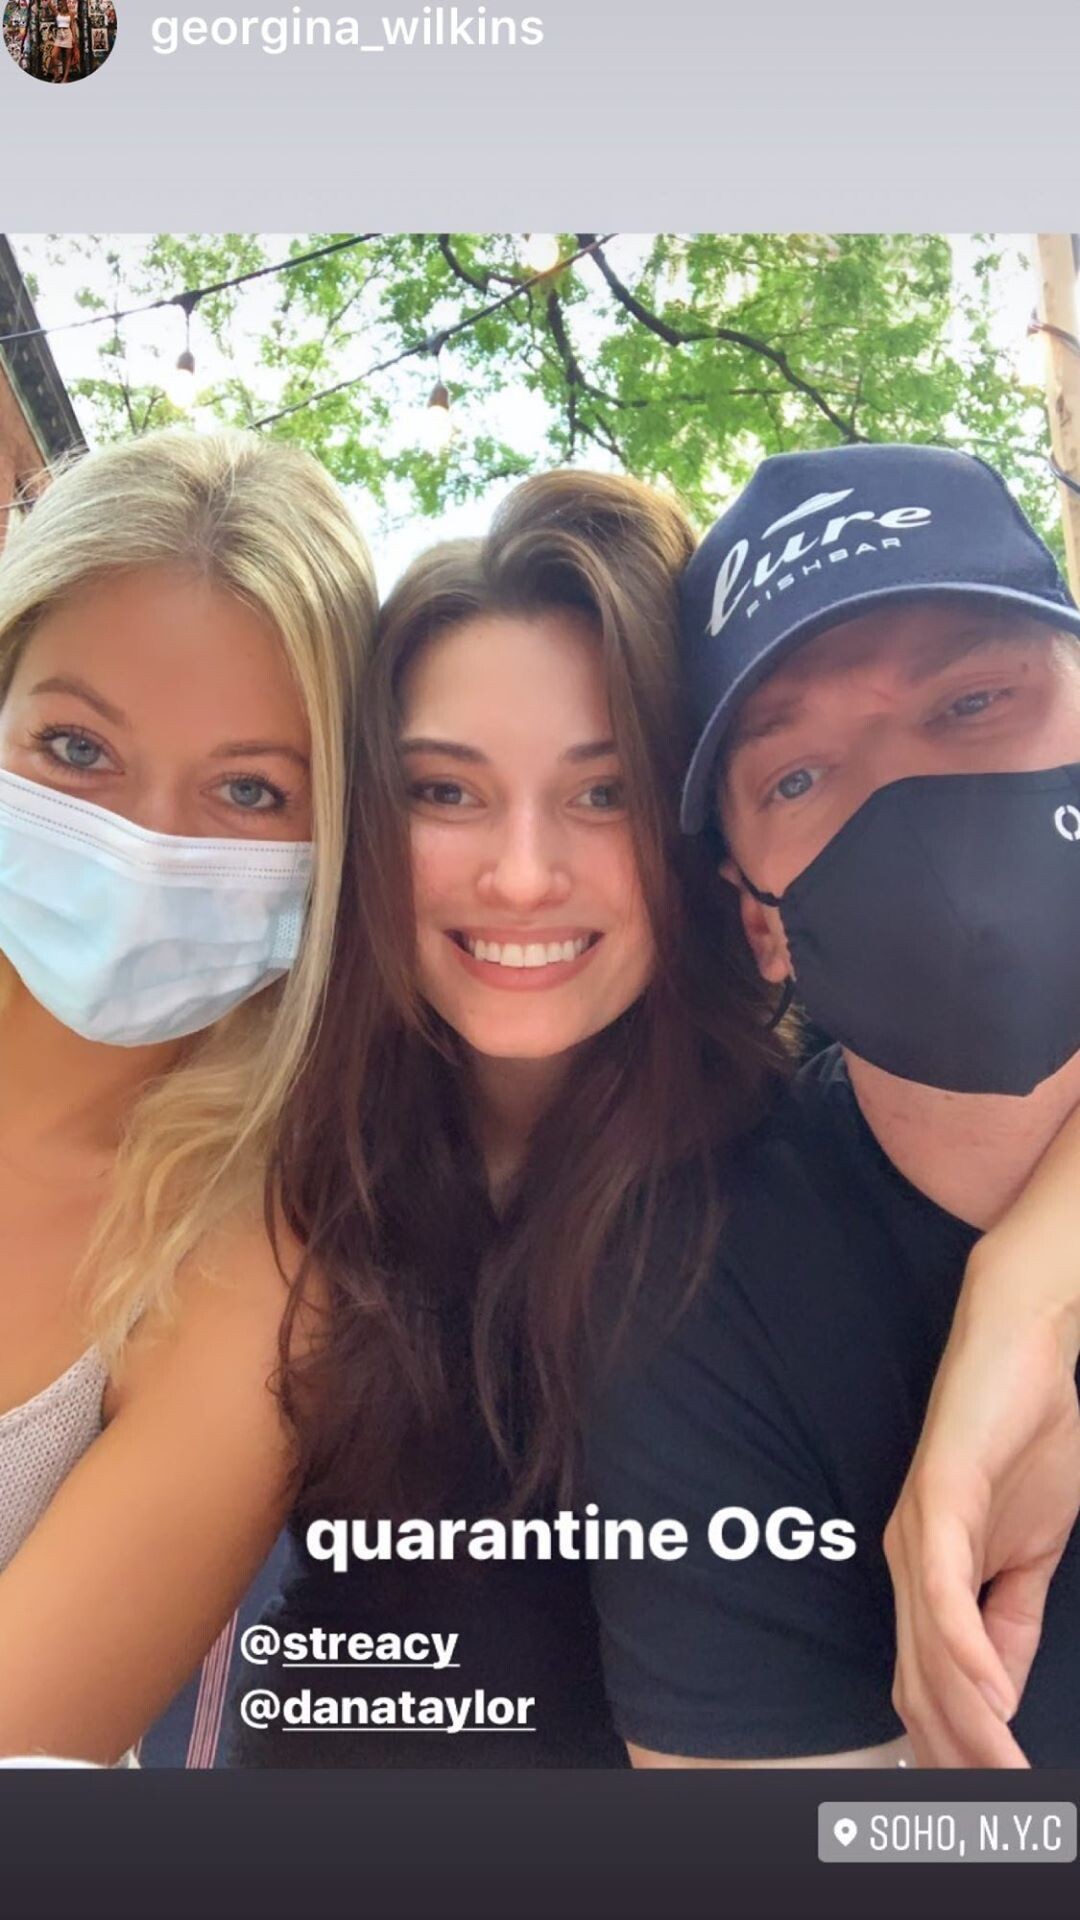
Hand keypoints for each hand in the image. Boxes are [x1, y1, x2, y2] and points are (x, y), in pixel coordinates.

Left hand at [885, 1265, 1079, 1766]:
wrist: (1025, 1340)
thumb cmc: (1028, 1435)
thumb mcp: (1032, 1548)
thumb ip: (1012, 1614)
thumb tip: (1003, 1688)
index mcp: (928, 1574)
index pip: (932, 1685)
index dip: (961, 1750)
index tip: (995, 1802)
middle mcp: (907, 1560)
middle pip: (921, 1685)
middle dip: (960, 1757)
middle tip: (1000, 1813)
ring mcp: (917, 1529)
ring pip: (930, 1650)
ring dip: (969, 1723)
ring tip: (1002, 1777)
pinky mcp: (938, 1496)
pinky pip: (944, 1587)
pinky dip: (964, 1647)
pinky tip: (991, 1693)